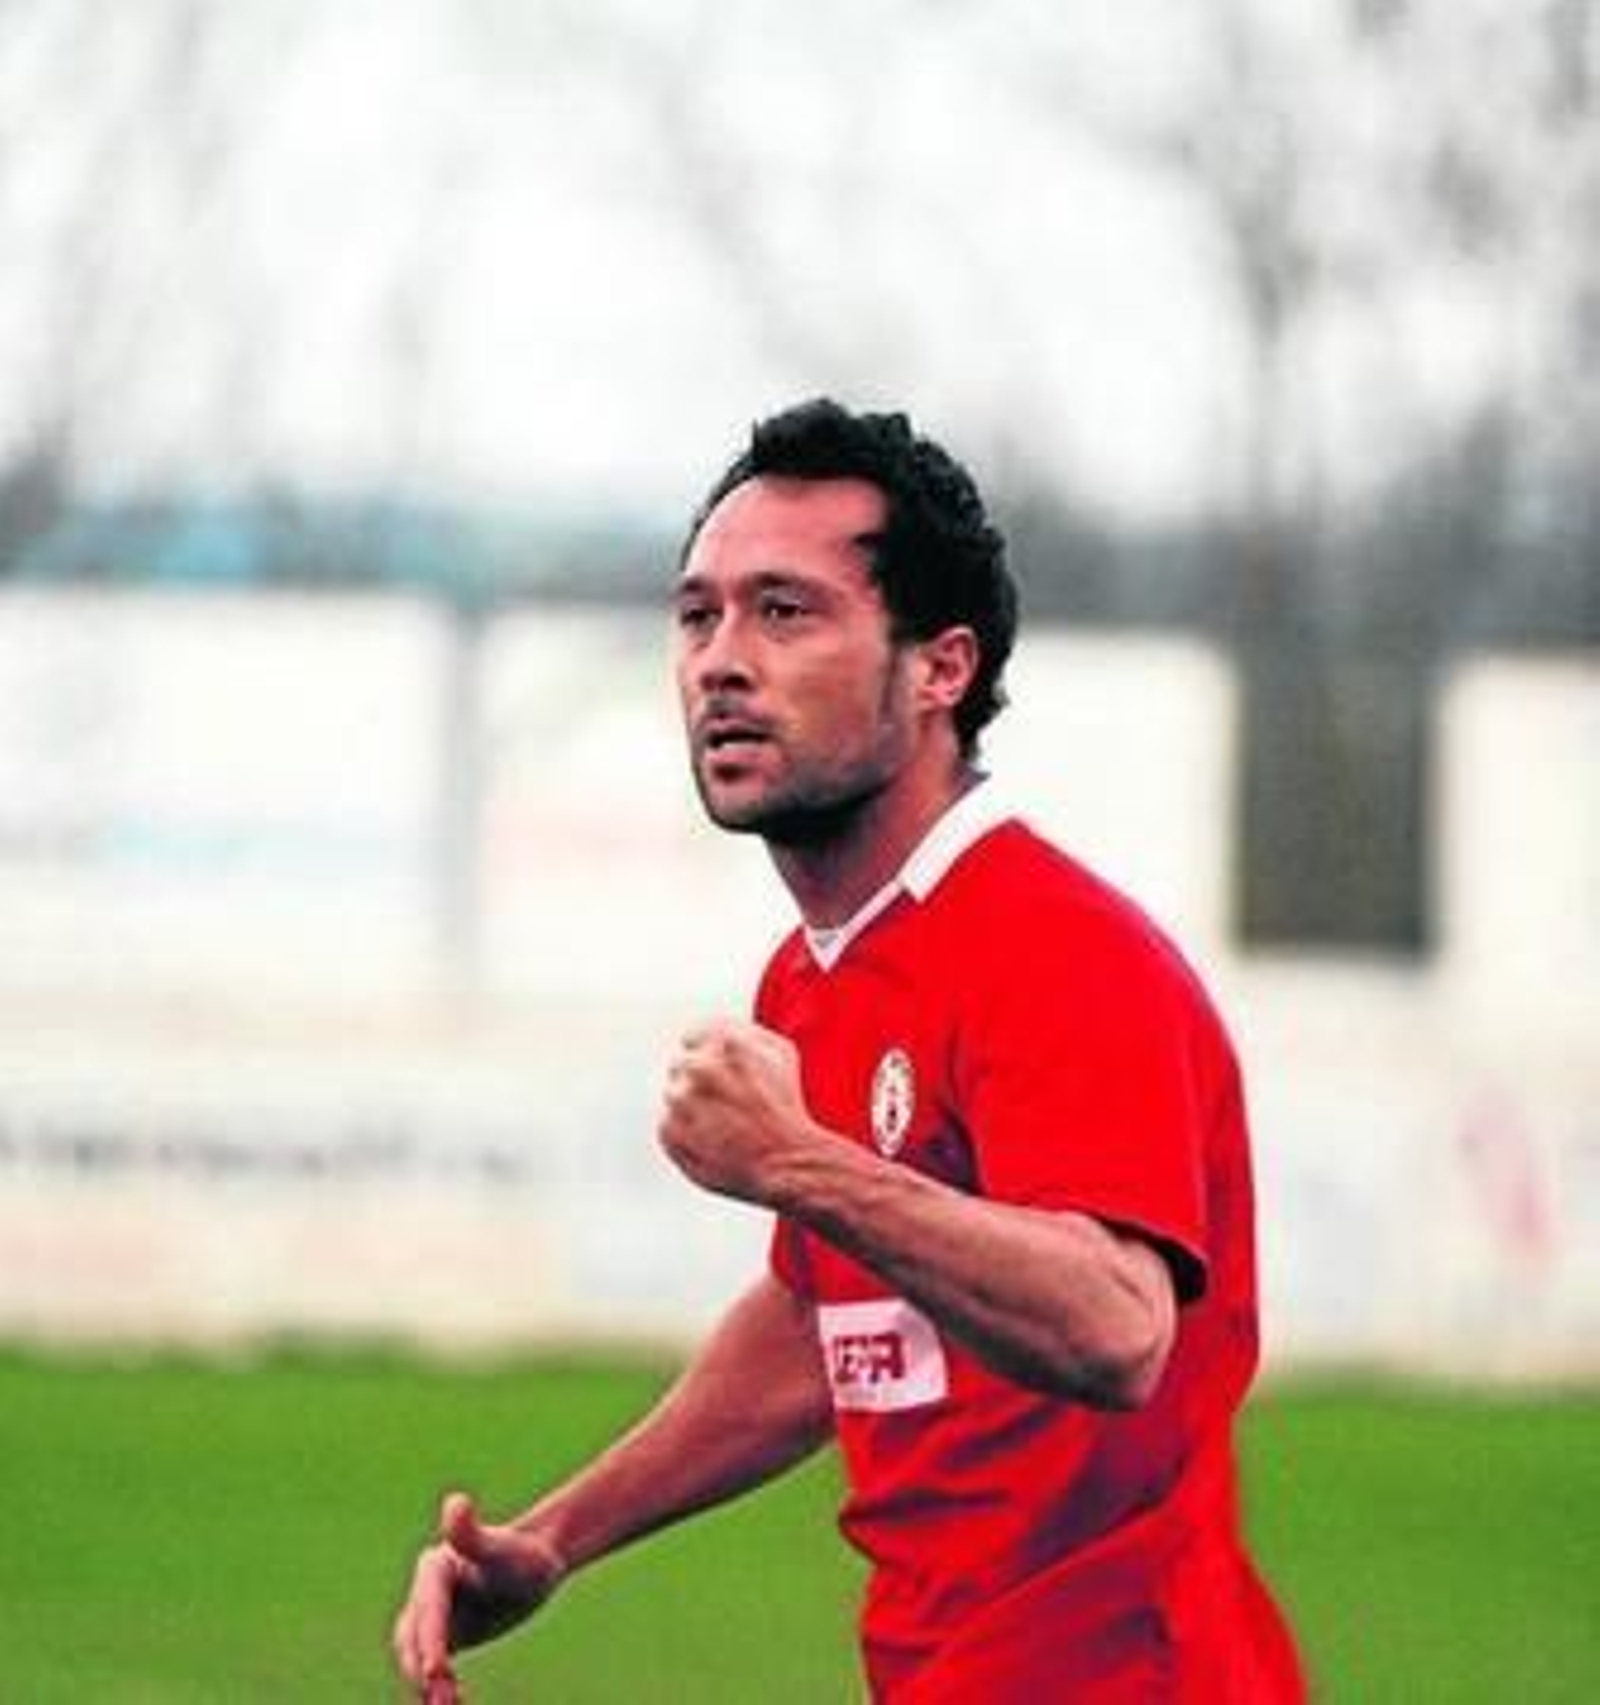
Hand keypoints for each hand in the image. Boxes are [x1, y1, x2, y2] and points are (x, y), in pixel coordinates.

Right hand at [392, 1492, 564, 1700]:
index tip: (438, 1673)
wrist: (534, 1566)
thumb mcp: (502, 1551)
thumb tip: (455, 1501)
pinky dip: (437, 1690)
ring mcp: (430, 1617)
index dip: (430, 1642)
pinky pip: (430, 1668)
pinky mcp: (441, 1637)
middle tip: (447, 1703)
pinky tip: (456, 1704)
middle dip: (425, 1673)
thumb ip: (472, 1535)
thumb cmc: (521, 1555)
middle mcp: (425, 1593)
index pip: (427, 1612)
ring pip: (416, 1658)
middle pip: (414, 1640)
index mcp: (434, 1570)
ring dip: (427, 1687)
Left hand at [659, 1020, 816, 1205]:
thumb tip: (719, 1026)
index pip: (692, 1036)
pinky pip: (667, 1125)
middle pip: (681, 1065)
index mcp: (725, 1042)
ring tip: (724, 1125)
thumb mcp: (781, 1053)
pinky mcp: (671, 1132)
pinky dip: (685, 1133)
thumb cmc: (786, 1108)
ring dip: (692, 1107)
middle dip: (700, 1081)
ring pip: (674, 1095)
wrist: (785, 1162)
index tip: (722, 1074)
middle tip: (727, 1104)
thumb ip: (746, 1029)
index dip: (708, 1054)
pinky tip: (714, 1141)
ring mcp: (682, 1101)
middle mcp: (700, 1067)